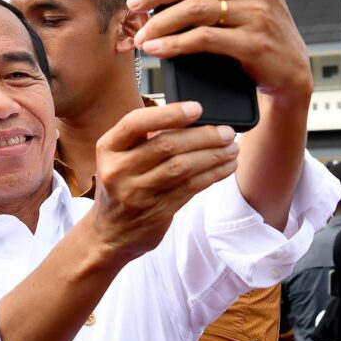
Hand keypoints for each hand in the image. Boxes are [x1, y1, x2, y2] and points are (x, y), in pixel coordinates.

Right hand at [89, 101, 239, 263]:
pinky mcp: (156, 210)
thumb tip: (193, 120)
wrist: (109, 232)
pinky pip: (190, 188)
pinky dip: (213, 175)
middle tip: (226, 132)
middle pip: (166, 145)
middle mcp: (118, 169)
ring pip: (182, 167)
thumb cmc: (121, 186)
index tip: (197, 108)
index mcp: (108, 148)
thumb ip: (146, 140)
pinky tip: (226, 167)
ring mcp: (136, 192)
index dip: (168, 113)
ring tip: (232, 148)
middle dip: (203, 136)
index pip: (135, 123)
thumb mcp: (120, 158)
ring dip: (213, 155)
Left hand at [129, 0, 311, 104]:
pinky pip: (203, 39)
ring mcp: (258, 15)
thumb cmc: (264, 25)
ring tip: (140, 35)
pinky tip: (156, 48)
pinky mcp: (253, 44)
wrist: (291, 69)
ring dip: (159, 23)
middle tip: (133, 4)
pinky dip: (174, 44)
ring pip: (194, 9)